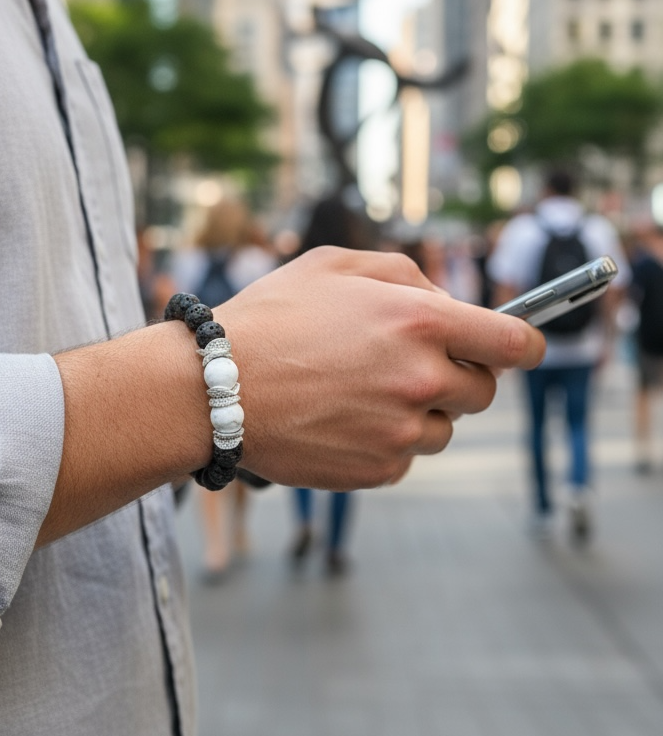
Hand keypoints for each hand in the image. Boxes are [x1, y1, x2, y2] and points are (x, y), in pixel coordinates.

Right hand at [217, 247, 544, 490]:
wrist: (212, 389)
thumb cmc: (270, 318)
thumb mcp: (336, 265)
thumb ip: (406, 275)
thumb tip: (446, 304)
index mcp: (422, 321)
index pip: (517, 343)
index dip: (523, 343)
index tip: (516, 346)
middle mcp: (423, 379)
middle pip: (483, 390)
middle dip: (457, 375)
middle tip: (408, 364)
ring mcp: (402, 431)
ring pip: (443, 428)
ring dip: (418, 411)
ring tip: (359, 392)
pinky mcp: (378, 470)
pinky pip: (405, 457)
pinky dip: (385, 441)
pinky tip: (340, 419)